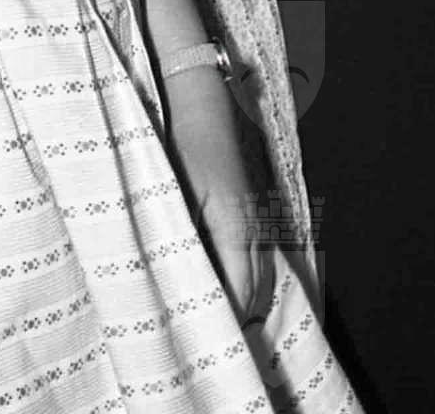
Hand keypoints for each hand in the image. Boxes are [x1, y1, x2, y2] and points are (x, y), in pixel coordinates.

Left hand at [163, 67, 275, 325]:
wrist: (200, 99)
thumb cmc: (182, 144)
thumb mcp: (172, 197)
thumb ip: (181, 245)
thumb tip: (181, 288)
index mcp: (235, 224)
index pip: (242, 289)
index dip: (227, 317)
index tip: (208, 335)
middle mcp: (254, 221)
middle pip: (260, 285)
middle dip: (240, 311)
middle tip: (212, 330)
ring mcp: (257, 209)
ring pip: (262, 266)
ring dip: (245, 291)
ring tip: (217, 309)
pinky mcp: (252, 200)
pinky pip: (258, 247)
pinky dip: (247, 269)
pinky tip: (224, 273)